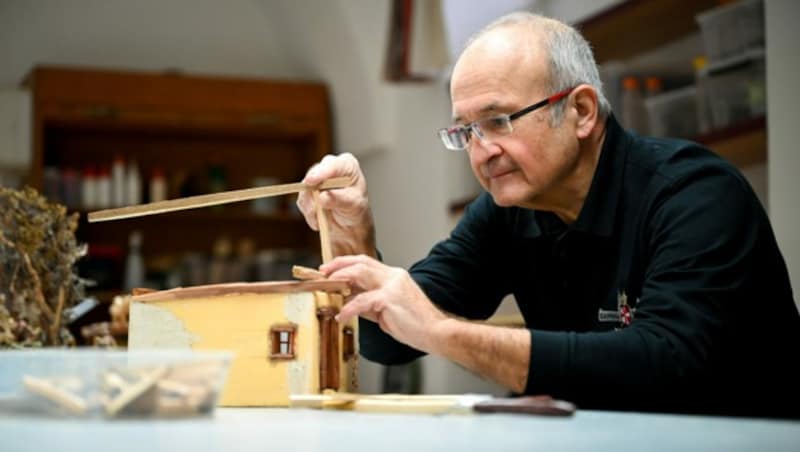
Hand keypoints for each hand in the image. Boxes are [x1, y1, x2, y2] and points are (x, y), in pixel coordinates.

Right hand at [297, 153, 375, 256]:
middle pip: (314, 174)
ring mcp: (316, 178)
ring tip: (322, 220)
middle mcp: (329, 167)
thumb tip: (322, 197)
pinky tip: (319, 220)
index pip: (333, 165)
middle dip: (312, 192)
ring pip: (305, 189)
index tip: (311, 181)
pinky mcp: (306, 191)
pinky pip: (302, 201)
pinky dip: (309, 214)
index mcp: (347, 165)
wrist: (349, 221)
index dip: (321, 172)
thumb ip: (340, 200)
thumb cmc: (356, 208)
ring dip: (311, 207)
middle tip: (314, 210)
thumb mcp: (354, 205)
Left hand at [321, 255, 446, 351]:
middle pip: (361, 262)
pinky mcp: (390, 299)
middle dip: (339, 265)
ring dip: (340, 278)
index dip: (347, 263)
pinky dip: (349, 308)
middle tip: (323, 272)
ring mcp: (392, 285)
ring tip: (327, 287)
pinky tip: (341, 316)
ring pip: (360, 273)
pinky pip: (363, 300)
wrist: (436, 332)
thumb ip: (369, 303)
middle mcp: (394, 276)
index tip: (331, 269)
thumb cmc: (415, 324)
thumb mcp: (387, 310)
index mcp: (394, 276)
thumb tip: (349, 302)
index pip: (366, 263)